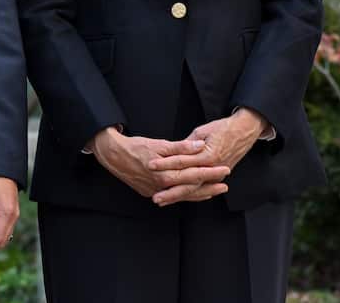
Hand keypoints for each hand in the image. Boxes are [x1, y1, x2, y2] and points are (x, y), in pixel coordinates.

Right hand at [89, 127, 228, 201]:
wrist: (113, 156)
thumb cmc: (137, 147)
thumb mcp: (160, 144)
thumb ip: (182, 147)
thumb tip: (201, 145)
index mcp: (166, 174)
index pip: (194, 175)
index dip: (211, 172)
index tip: (225, 169)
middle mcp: (162, 187)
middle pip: (191, 189)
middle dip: (210, 187)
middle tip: (225, 185)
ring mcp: (155, 191)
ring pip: (183, 195)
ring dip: (200, 194)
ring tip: (214, 191)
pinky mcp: (150, 192)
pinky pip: (173, 195)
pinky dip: (185, 194)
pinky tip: (193, 192)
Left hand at [148, 111, 265, 205]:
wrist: (244, 131)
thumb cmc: (223, 128)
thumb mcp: (202, 131)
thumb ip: (187, 144)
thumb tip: (172, 153)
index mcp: (207, 155)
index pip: (181, 162)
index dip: (165, 164)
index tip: (151, 166)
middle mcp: (212, 168)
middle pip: (187, 182)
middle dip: (170, 191)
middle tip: (155, 197)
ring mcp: (216, 175)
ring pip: (193, 189)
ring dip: (177, 196)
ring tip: (162, 201)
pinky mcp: (218, 177)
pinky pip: (202, 189)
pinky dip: (190, 196)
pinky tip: (179, 199)